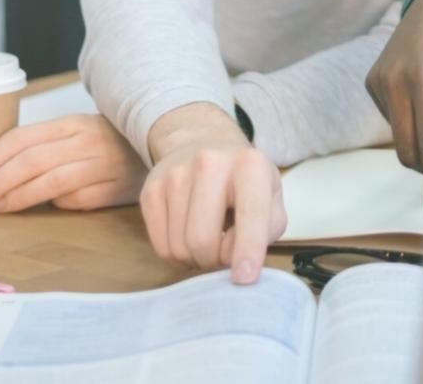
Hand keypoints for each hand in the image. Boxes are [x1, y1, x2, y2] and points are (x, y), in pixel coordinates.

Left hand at [0, 114, 145, 212]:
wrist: (161, 147)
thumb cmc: (106, 143)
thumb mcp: (77, 132)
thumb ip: (44, 144)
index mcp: (73, 122)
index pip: (22, 138)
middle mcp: (88, 141)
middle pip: (30, 163)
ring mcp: (104, 166)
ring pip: (48, 185)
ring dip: (15, 199)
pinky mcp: (115, 189)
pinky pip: (75, 201)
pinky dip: (56, 205)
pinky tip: (45, 208)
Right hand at [140, 103, 284, 283]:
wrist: (204, 143)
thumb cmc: (245, 180)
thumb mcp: (271, 197)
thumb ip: (266, 229)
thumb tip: (236, 260)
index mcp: (250, 165)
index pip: (250, 214)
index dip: (248, 250)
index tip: (244, 278)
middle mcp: (210, 163)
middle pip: (203, 239)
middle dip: (215, 261)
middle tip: (223, 255)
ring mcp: (175, 174)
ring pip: (179, 247)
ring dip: (196, 259)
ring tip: (209, 241)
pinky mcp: (151, 189)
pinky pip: (160, 246)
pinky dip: (177, 254)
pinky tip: (189, 236)